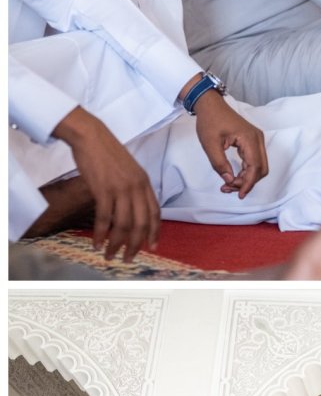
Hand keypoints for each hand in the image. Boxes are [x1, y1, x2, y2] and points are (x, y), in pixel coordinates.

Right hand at [58, 107, 160, 260]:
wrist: (91, 137)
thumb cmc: (107, 153)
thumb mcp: (129, 170)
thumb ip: (133, 188)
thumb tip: (132, 209)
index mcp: (145, 182)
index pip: (155, 213)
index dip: (154, 232)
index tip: (152, 247)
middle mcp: (136, 187)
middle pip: (141, 224)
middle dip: (135, 245)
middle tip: (128, 258)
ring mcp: (120, 189)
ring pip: (123, 225)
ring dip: (116, 244)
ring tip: (110, 255)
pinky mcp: (103, 190)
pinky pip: (104, 219)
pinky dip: (101, 234)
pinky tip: (97, 243)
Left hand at [189, 87, 268, 195]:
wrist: (211, 106)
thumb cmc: (210, 121)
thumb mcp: (210, 144)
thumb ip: (219, 164)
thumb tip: (229, 180)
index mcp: (249, 138)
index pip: (255, 167)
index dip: (248, 183)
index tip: (238, 194)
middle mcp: (257, 139)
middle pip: (261, 168)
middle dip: (247, 182)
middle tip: (229, 188)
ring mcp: (256, 139)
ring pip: (259, 166)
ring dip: (247, 178)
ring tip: (229, 184)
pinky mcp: (252, 141)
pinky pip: (254, 160)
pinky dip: (246, 171)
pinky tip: (234, 176)